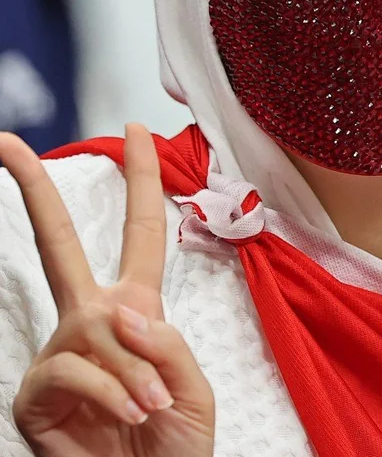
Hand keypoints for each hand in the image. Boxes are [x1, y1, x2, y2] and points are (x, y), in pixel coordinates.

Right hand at [0, 125, 214, 456]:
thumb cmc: (175, 443)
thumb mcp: (192, 385)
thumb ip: (165, 342)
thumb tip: (119, 311)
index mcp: (137, 309)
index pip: (141, 231)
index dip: (141, 179)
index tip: (134, 127)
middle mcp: (92, 322)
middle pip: (59, 244)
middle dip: (35, 192)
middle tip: (5, 143)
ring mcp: (59, 355)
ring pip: (95, 329)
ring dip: (133, 371)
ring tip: (151, 409)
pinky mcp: (35, 392)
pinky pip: (75, 370)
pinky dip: (111, 391)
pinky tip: (128, 415)